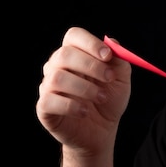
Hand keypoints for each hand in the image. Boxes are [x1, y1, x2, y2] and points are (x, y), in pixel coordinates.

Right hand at [36, 27, 131, 154]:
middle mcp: (57, 67)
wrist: (102, 130)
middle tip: (109, 78)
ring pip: (57, 78)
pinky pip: (49, 100)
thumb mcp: (121, 79)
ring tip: (101, 98)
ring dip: (85, 88)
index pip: (73, 36)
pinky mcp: (44, 107)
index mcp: (75, 54)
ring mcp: (48, 86)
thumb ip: (119, 60)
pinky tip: (85, 112)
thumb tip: (112, 42)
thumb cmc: (109, 100)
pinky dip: (71, 106)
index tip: (108, 56)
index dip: (90, 43)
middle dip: (91, 66)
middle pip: (64, 54)